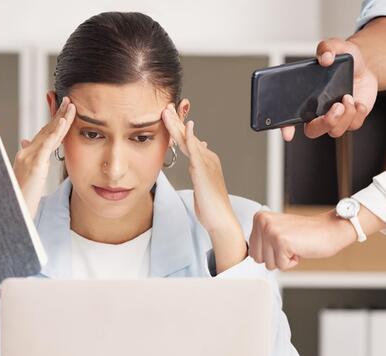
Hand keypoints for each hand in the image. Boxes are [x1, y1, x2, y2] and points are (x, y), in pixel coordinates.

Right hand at [13, 96, 75, 215]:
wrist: (12, 212)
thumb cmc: (21, 199)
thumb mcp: (27, 177)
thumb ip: (31, 160)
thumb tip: (24, 141)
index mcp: (27, 156)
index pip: (43, 135)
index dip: (54, 122)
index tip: (64, 110)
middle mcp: (26, 153)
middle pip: (46, 130)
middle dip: (59, 115)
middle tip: (70, 101)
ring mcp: (29, 158)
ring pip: (48, 133)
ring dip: (61, 118)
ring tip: (71, 105)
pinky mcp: (34, 165)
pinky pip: (47, 145)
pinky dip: (56, 131)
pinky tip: (64, 121)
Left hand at [162, 104, 245, 272]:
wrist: (220, 219)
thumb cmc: (211, 205)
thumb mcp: (202, 183)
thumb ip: (198, 167)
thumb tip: (198, 152)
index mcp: (205, 161)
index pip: (188, 140)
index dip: (177, 127)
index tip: (167, 115)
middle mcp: (207, 158)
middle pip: (187, 135)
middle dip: (176, 120)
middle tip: (165, 106)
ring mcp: (206, 163)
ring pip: (188, 139)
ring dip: (177, 124)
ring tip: (167, 111)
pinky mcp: (203, 170)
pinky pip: (195, 150)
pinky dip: (190, 137)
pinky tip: (187, 127)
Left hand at [249, 210, 357, 269]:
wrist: (330, 229)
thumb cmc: (307, 234)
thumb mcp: (277, 231)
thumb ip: (262, 240)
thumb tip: (250, 255)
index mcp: (259, 218)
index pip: (252, 251)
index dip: (270, 252)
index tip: (283, 242)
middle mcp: (262, 222)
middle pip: (258, 259)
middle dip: (275, 257)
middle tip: (290, 244)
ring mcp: (271, 231)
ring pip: (269, 264)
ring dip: (284, 260)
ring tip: (294, 245)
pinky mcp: (281, 241)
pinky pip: (281, 266)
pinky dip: (292, 263)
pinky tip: (299, 249)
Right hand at [280, 38, 377, 141]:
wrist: (364, 66)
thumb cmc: (344, 61)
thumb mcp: (334, 47)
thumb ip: (327, 48)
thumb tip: (326, 57)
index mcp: (305, 99)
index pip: (289, 118)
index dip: (285, 127)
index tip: (288, 134)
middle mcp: (318, 113)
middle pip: (313, 131)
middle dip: (326, 123)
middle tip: (336, 107)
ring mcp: (335, 118)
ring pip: (335, 131)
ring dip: (344, 116)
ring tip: (348, 97)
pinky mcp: (351, 120)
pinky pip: (353, 125)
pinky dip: (358, 114)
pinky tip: (358, 102)